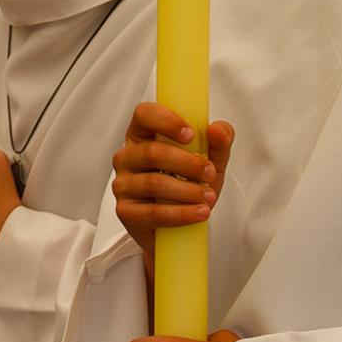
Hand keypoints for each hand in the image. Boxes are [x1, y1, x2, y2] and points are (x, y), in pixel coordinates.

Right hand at [113, 103, 232, 260]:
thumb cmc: (189, 184)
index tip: (190, 134)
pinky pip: (153, 212)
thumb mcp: (210, 160)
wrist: (180, 226)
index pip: (144, 114)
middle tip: (210, 173)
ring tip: (209, 198)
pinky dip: (181, 214)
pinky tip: (199, 213)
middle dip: (187, 163)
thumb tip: (217, 130)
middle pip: (152, 152)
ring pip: (154, 183)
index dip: (166, 120)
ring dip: (187, 191)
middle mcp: (127, 156)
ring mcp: (122, 184)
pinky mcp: (125, 212)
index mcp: (142, 135)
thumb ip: (220, 142)